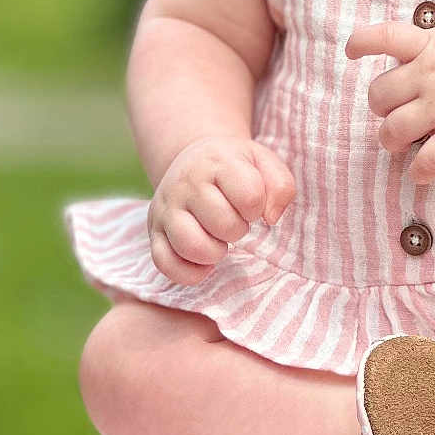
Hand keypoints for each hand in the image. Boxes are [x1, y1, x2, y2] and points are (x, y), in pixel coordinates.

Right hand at [147, 135, 295, 285]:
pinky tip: (205, 263)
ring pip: (191, 246)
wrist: (193, 161)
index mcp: (218, 162)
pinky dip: (190, 273)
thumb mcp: (264, 163)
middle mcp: (186, 183)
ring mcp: (166, 209)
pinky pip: (165, 264)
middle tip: (235, 222)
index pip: (249, 196)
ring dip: (215, 253)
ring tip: (219, 242)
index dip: (257, 208)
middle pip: (223, 224)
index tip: (251, 205)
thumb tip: (271, 219)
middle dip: (238, 230)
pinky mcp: (154, 232)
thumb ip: (281, 186)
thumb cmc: (236, 167)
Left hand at [346, 20, 434, 184]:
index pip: (384, 37)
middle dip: (380, 108)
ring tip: (402, 141)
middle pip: (378, 95)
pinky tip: (420, 171)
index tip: (351, 53)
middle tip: (396, 112)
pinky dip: (418, 172)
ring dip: (391, 140)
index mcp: (429, 46)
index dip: (360, 43)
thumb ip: (424, 46)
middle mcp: (431, 75)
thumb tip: (395, 58)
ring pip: (392, 131)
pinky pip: (427, 161)